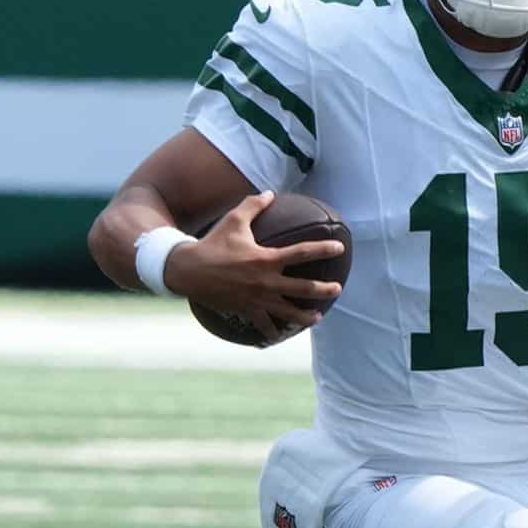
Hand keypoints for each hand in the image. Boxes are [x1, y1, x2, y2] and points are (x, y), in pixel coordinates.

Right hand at [163, 191, 343, 342]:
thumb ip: (253, 205)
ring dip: (304, 317)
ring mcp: (257, 299)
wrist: (189, 271)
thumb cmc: (212, 244)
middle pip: (303, 289)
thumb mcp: (233, 220)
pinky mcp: (245, 310)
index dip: (323, 249)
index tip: (338, 248)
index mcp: (266, 259)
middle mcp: (266, 281)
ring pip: (287, 312)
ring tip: (316, 318)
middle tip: (337, 289)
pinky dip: (271, 331)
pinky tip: (279, 334)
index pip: (301, 253)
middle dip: (323, 290)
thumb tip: (269, 193)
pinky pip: (263, 324)